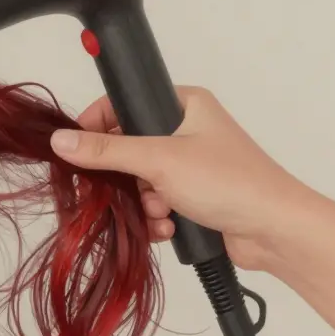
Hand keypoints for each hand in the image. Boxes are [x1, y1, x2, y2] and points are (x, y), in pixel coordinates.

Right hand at [49, 87, 307, 269]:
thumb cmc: (229, 182)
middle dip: (124, 177)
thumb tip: (59, 141)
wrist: (275, 230)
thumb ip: (106, 151)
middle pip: (126, 148)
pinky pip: (154, 203)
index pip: (122, 105)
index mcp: (183, 104)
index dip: (96, 127)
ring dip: (142, 202)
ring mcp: (190, 164)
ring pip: (139, 181)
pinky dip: (155, 217)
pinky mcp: (192, 195)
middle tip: (126, 188)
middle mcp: (186, 129)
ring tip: (160, 211)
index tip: (79, 151)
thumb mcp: (159, 160)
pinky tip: (169, 226)